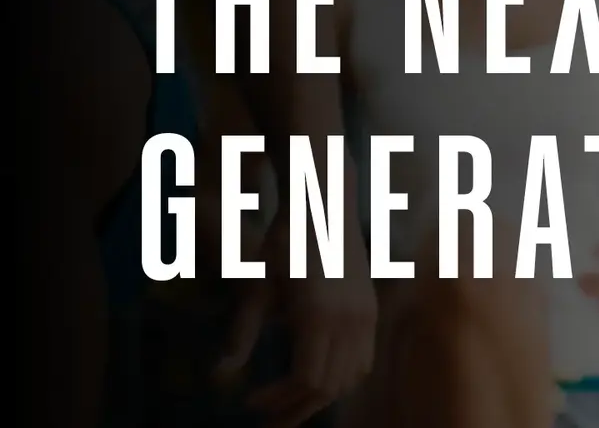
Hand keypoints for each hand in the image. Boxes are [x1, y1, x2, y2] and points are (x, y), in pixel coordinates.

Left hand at [216, 211, 376, 427]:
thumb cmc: (283, 242)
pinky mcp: (370, 309)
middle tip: (265, 421)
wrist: (324, 203)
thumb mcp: (255, 288)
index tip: (248, 403)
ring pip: (351, 378)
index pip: (306, 381)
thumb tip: (218, 378)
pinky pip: (363, 359)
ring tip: (289, 404)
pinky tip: (315, 377)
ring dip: (320, 396)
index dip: (277, 400)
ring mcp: (365, 315)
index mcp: (319, 315)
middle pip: (330, 387)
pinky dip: (341, 377)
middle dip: (296, 408)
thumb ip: (241, 336)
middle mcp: (350, 320)